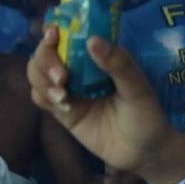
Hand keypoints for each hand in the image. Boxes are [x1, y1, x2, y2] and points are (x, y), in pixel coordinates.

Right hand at [29, 28, 184, 180]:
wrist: (144, 153)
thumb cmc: (147, 116)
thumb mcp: (138, 90)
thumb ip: (119, 65)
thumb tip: (93, 40)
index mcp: (101, 56)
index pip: (71, 34)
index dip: (56, 30)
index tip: (53, 35)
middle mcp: (81, 69)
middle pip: (46, 52)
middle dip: (46, 59)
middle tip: (62, 76)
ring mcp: (70, 89)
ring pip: (37, 72)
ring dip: (42, 78)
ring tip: (62, 95)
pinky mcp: (63, 111)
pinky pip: (40, 97)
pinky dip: (43, 96)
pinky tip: (61, 104)